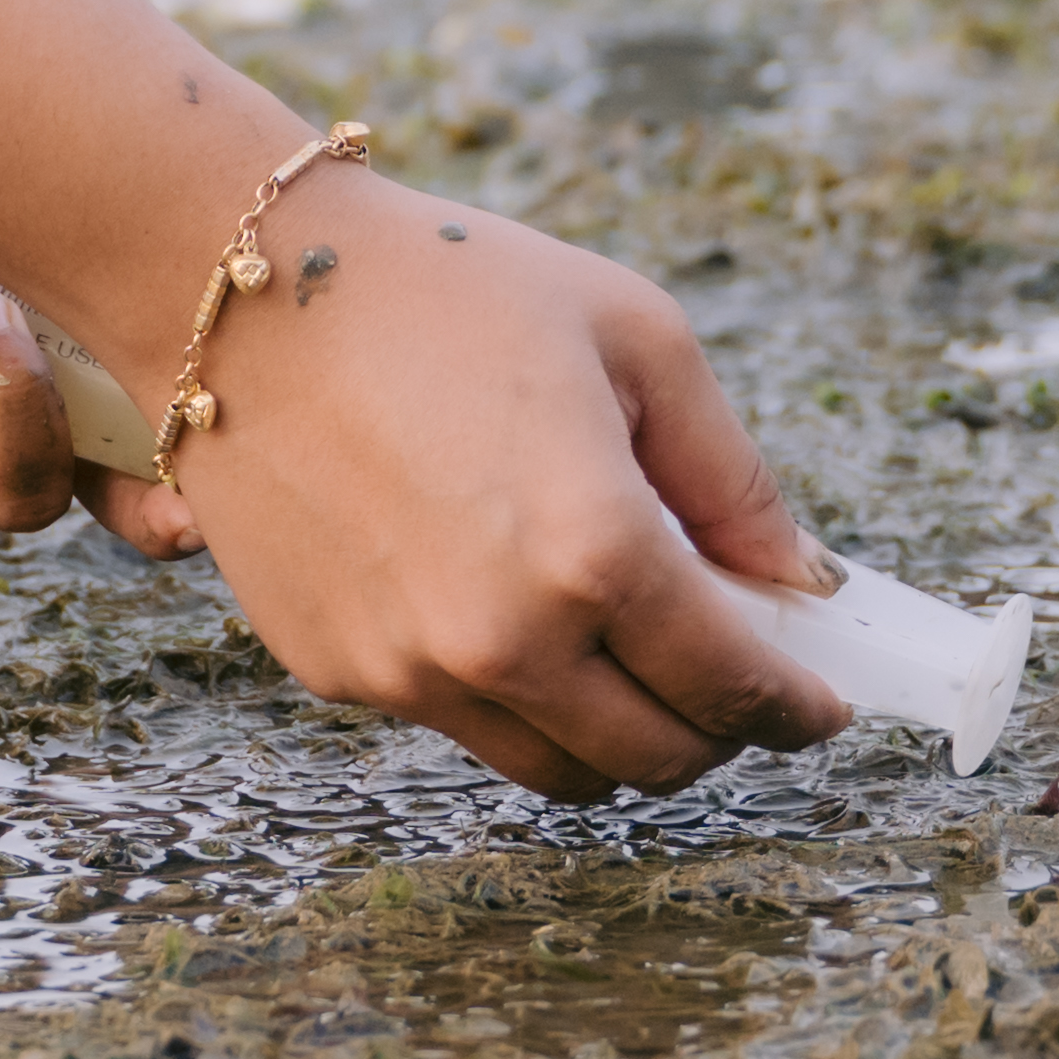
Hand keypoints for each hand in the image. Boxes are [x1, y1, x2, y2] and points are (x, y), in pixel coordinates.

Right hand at [106, 176, 849, 800]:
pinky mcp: (339, 671)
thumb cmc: (444, 288)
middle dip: (720, 730)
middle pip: (659, 758)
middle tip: (732, 675)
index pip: (735, 686)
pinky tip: (501, 600)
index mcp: (597, 550)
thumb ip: (733, 475)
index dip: (798, 707)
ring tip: (624, 652)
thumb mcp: (633, 336)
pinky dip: (510, 693)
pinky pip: (460, 721)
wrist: (238, 289)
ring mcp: (413, 667)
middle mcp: (506, 637)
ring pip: (562, 771)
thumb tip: (801, 581)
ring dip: (617, 734)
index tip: (820, 702)